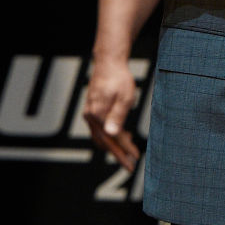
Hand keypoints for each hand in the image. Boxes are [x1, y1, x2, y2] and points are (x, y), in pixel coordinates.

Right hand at [83, 57, 140, 171]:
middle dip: (118, 153)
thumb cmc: (119, 78)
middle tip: (131, 162)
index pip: (113, 139)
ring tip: (129, 147)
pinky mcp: (91, 110)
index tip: (134, 160)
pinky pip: (99, 129)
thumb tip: (111, 134)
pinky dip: (110, 135)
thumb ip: (118, 116)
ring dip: (114, 145)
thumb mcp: (125, 96)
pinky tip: (122, 133)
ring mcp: (89, 114)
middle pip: (104, 142)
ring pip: (100, 137)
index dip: (124, 151)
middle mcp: (91, 117)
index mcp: (98, 114)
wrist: (108, 62)